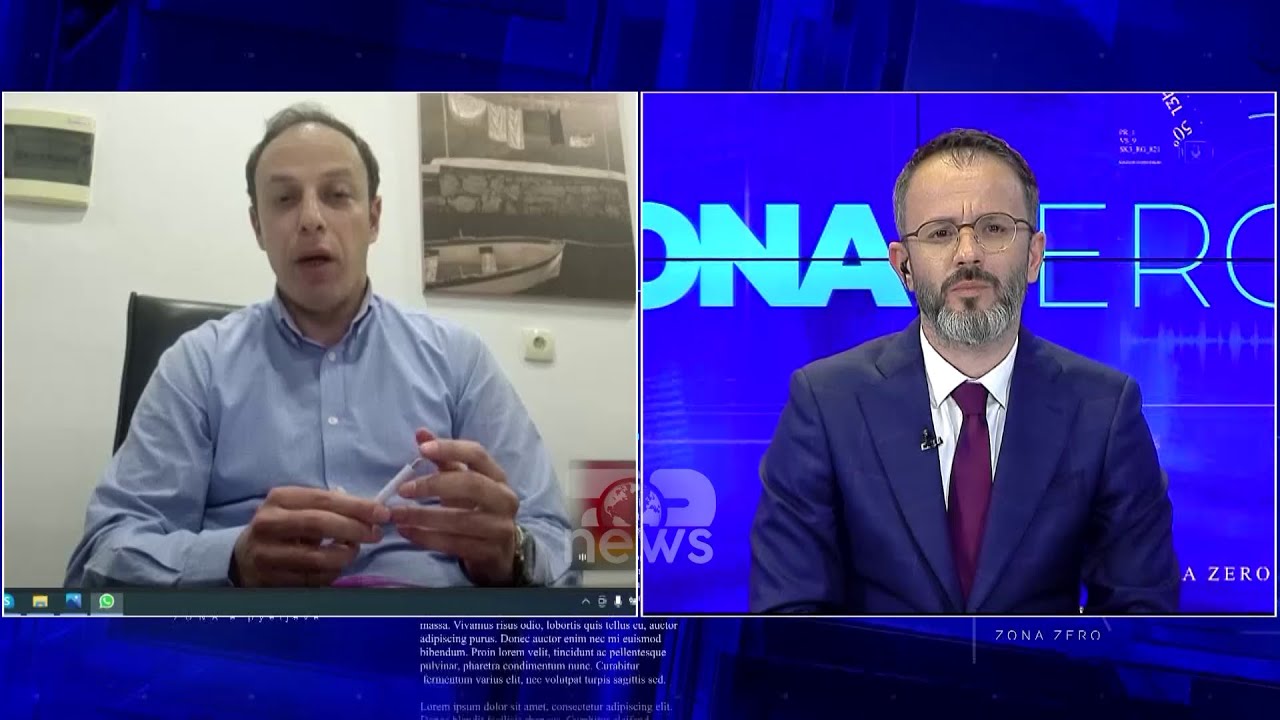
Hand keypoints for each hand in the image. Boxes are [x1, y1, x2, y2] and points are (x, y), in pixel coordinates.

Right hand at [231, 486, 390, 586]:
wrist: (244, 557)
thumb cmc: (284, 527)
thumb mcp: (300, 507)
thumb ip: (332, 506)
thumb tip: (372, 510)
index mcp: (279, 498)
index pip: (324, 499)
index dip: (357, 506)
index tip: (382, 512)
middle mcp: (268, 524)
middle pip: (320, 524)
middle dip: (354, 529)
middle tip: (376, 533)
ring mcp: (266, 555)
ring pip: (317, 558)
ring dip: (345, 555)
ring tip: (353, 551)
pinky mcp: (270, 581)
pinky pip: (312, 580)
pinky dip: (332, 573)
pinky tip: (336, 566)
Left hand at [391, 429, 520, 585]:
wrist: (501, 552)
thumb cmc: (477, 510)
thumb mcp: (464, 483)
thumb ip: (444, 459)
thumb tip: (420, 433)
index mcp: (498, 477)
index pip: (477, 454)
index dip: (450, 449)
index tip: (421, 449)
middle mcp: (504, 499)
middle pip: (471, 484)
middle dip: (434, 485)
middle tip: (403, 489)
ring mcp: (500, 528)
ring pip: (460, 519)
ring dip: (423, 516)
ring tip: (396, 514)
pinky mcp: (490, 552)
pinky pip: (454, 544)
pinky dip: (426, 538)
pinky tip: (406, 532)